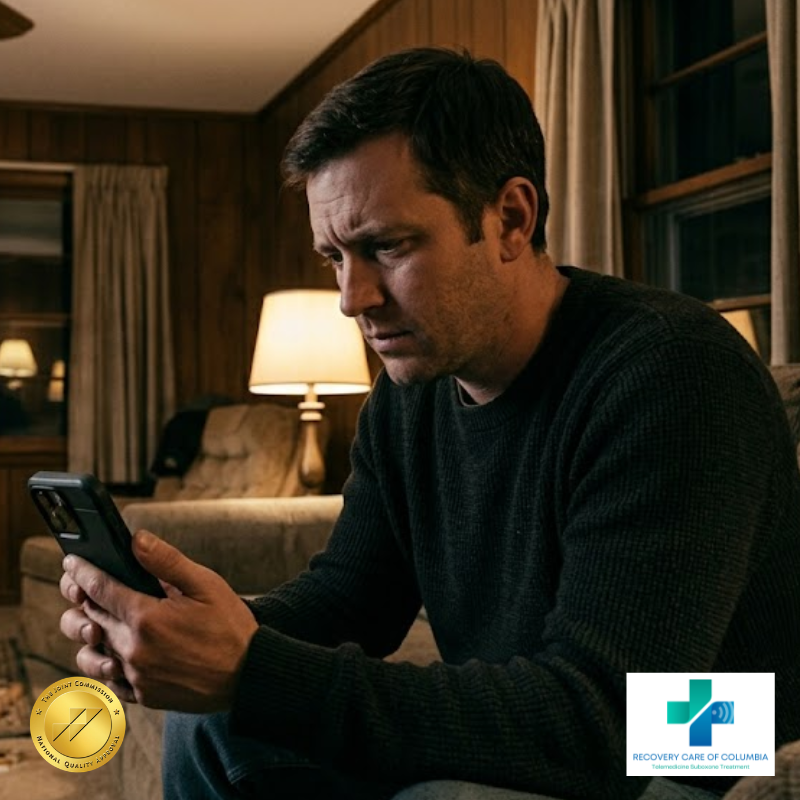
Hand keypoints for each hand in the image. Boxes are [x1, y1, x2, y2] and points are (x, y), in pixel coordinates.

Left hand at [59, 530, 258, 711]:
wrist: (249, 675)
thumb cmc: (231, 626)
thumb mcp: (206, 584)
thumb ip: (166, 561)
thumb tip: (136, 540)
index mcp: (148, 618)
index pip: (99, 589)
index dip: (82, 571)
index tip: (72, 561)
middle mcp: (134, 649)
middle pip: (89, 618)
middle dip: (80, 598)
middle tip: (79, 585)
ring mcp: (136, 676)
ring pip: (90, 654)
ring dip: (89, 634)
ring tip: (97, 622)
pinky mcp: (143, 695)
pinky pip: (108, 680)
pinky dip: (106, 663)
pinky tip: (116, 651)